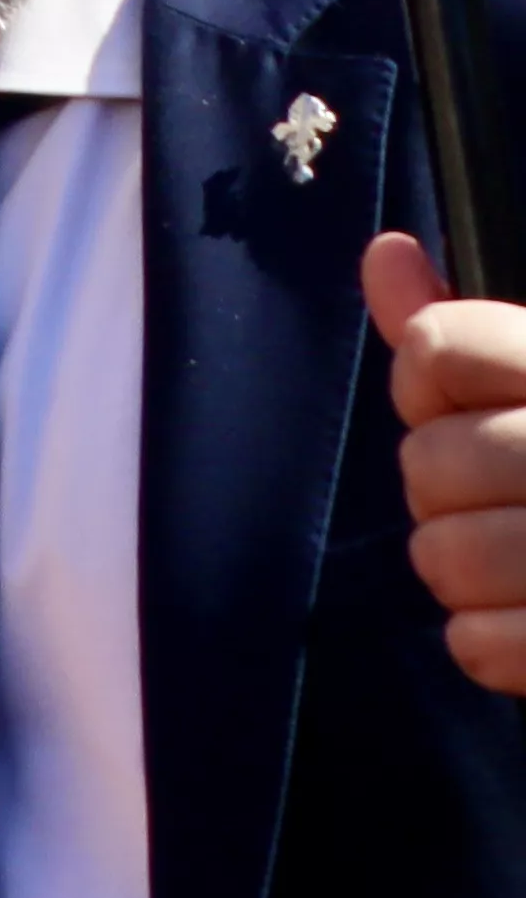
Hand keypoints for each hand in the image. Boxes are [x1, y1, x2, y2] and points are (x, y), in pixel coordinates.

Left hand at [372, 231, 525, 692]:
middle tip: (507, 496)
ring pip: (443, 557)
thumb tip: (385, 252)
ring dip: (464, 569)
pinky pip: (478, 644)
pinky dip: (495, 642)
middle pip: (427, 460)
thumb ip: (470, 335)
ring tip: (523, 560)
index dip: (431, 380)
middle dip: (446, 487)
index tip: (469, 400)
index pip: (438, 347)